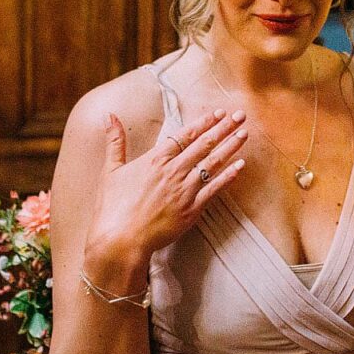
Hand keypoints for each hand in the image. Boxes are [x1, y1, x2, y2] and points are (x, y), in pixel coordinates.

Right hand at [83, 109, 247, 282]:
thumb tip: (110, 116)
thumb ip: (115, 141)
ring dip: (230, 147)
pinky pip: (215, 189)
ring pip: (213, 163)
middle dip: (224, 128)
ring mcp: (185, 190)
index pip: (185, 134)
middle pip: (204, 144)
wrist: (120, 240)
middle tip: (240, 116)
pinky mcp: (192, 210)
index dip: (204, 122)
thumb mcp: (111, 170)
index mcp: (155, 159)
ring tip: (244, 134)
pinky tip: (240, 166)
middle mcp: (173, 171)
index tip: (219, 113)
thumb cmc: (112, 208)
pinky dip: (229, 176)